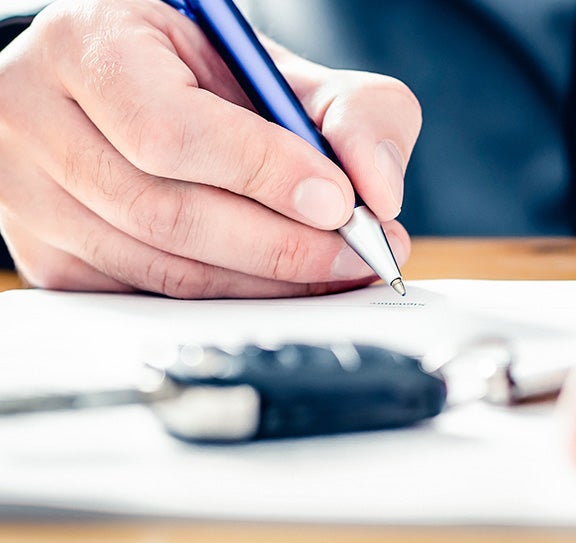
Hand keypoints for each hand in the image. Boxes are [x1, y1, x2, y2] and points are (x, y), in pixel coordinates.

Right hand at [0, 0, 419, 297]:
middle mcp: (41, 122)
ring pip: (162, 270)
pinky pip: (151, 298)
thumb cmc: (198, 74)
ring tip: (335, 272)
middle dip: (282, 247)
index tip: (340, 203)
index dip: (263, 173)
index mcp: (89, 48)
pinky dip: (228, 299)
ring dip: (264, 284)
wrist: (120, 92)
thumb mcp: (277, 67)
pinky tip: (277, 286)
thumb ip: (348, 112)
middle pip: (168, 214)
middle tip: (359, 255)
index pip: (172, 130)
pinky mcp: (50, 258)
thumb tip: (378, 191)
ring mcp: (32, 200)